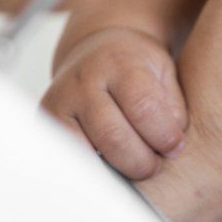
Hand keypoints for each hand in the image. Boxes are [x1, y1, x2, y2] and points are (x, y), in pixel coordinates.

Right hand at [41, 28, 188, 179]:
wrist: (97, 51)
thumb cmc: (136, 68)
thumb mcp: (165, 73)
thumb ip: (173, 107)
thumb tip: (172, 147)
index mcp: (120, 64)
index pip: (143, 107)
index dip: (164, 136)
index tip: (175, 147)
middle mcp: (84, 81)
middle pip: (113, 136)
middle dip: (141, 162)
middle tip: (154, 166)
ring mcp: (60, 101)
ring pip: (86, 152)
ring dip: (115, 169)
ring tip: (132, 167)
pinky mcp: (46, 120)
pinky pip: (67, 156)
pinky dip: (90, 169)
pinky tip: (108, 169)